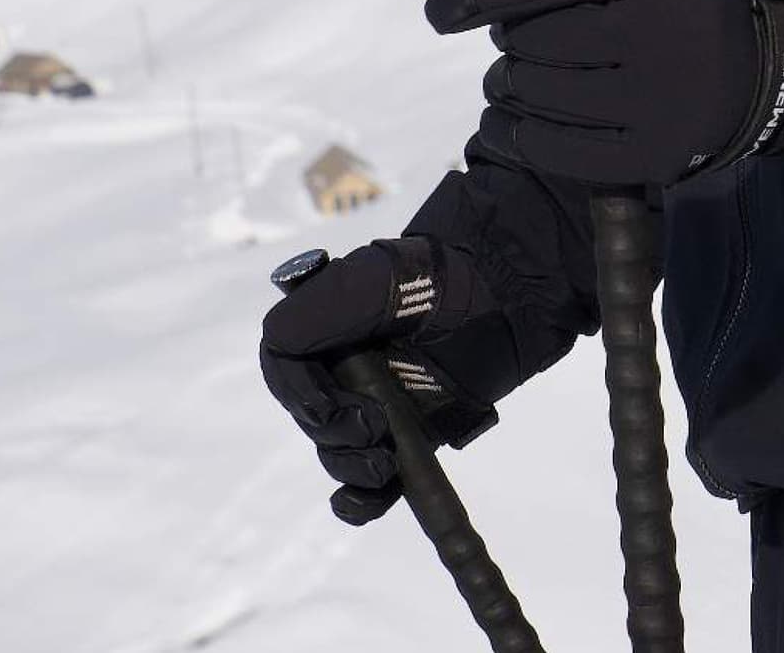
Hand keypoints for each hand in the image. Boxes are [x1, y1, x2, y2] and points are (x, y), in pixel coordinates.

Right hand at [258, 237, 512, 525]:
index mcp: (327, 324)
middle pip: (308, 414)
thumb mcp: (375, 282)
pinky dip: (360, 501)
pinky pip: (368, 483)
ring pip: (335, 450)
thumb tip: (275, 342)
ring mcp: (374, 403)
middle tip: (375, 427)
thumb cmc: (442, 283)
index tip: (326, 407)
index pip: (283, 363)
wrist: (508, 301)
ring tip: (384, 464)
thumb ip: (320, 307)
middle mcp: (344, 366)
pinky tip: (367, 502)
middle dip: (333, 430)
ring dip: (349, 466)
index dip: (296, 392)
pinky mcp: (405, 436)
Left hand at [423, 0, 775, 187]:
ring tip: (526, 73)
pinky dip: (516, 134)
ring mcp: (658, 99)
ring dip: (512, 84)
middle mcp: (655, 31)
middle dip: (512, 37)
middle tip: (527, 34)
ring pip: (535, 94)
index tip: (442, 11)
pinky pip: (552, 151)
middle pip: (528, 40)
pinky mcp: (655, 154)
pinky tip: (511, 118)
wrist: (772, 50)